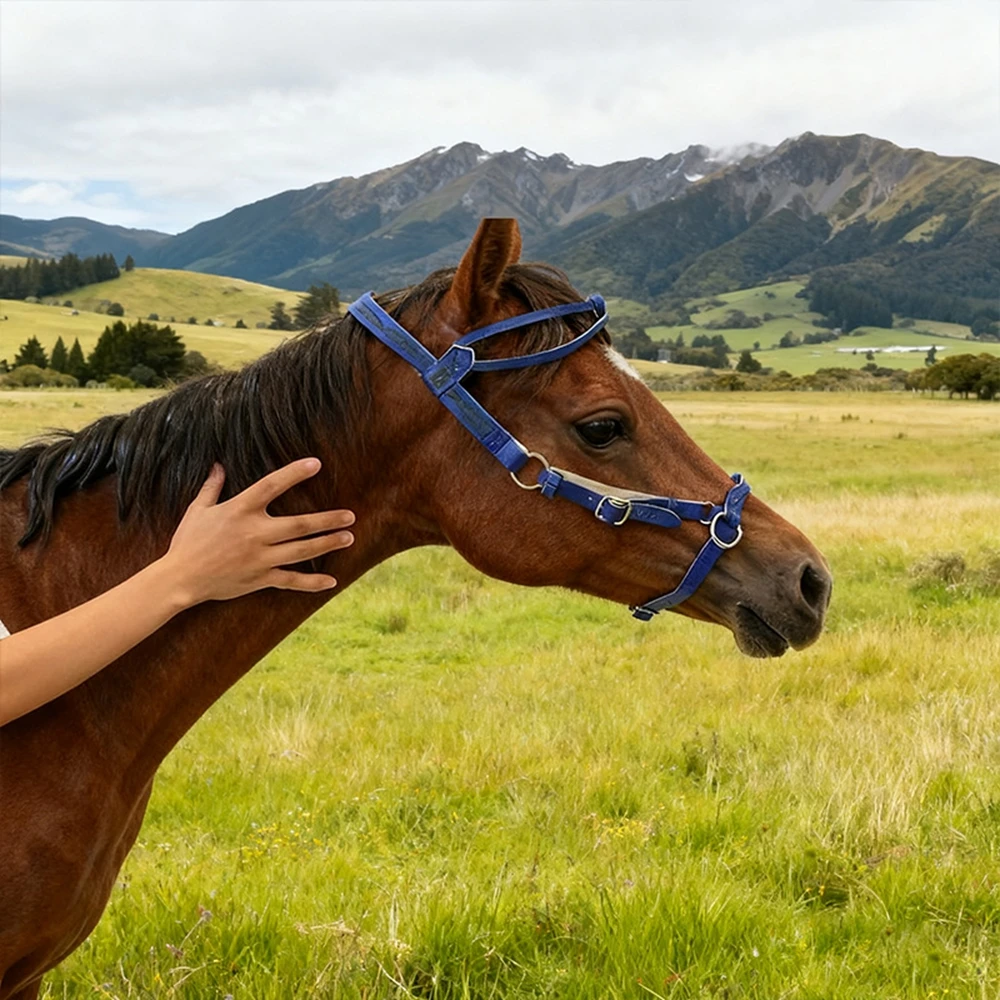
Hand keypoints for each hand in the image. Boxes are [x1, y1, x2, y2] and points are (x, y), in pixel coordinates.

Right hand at [161, 458, 354, 605]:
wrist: (179, 579)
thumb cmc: (188, 541)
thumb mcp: (198, 510)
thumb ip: (212, 487)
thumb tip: (218, 465)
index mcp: (240, 510)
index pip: (272, 485)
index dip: (294, 473)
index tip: (316, 464)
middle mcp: (254, 533)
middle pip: (299, 525)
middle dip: (327, 520)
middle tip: (350, 516)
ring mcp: (259, 557)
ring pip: (301, 551)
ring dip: (327, 544)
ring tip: (349, 538)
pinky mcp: (260, 578)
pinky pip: (290, 580)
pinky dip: (311, 583)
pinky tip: (331, 581)